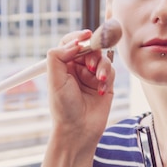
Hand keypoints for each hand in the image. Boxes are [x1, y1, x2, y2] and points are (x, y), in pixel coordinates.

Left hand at [46, 29, 114, 149]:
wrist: (79, 130)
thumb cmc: (64, 108)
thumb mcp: (55, 80)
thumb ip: (59, 57)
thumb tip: (75, 42)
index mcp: (63, 65)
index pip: (71, 43)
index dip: (79, 36)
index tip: (87, 35)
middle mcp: (78, 68)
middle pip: (90, 48)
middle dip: (93, 54)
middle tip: (90, 65)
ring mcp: (92, 75)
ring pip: (103, 59)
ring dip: (102, 67)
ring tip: (98, 80)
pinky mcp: (106, 83)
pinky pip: (112, 71)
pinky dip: (108, 79)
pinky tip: (101, 91)